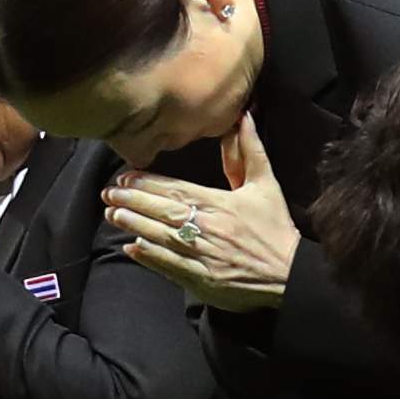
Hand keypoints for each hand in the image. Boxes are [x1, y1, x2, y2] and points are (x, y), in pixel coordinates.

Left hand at [103, 113, 295, 310]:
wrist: (291, 274)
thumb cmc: (276, 229)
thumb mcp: (267, 185)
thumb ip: (250, 151)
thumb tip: (244, 118)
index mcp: (220, 204)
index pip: (176, 190)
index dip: (148, 184)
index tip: (125, 177)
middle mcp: (208, 229)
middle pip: (163, 212)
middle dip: (132, 202)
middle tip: (108, 194)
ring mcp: (203, 256)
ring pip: (161, 238)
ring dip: (134, 226)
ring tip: (112, 215)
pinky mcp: (202, 281)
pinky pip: (170, 266)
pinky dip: (149, 257)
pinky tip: (131, 248)